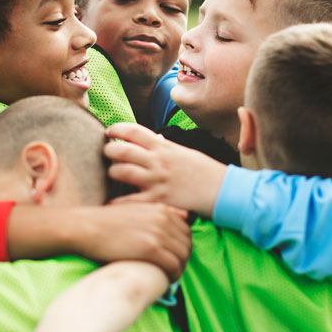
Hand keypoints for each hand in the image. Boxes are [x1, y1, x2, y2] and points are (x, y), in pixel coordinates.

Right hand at [81, 203, 190, 281]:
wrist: (86, 228)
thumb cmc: (106, 222)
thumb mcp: (135, 209)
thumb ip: (160, 212)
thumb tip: (184, 215)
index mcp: (160, 209)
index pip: (186, 231)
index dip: (183, 247)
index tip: (175, 257)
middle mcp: (163, 219)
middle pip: (187, 244)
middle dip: (184, 259)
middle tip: (173, 271)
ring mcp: (158, 233)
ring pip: (182, 256)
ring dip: (180, 269)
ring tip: (170, 277)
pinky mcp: (150, 249)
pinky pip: (173, 266)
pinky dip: (173, 276)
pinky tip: (166, 281)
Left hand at [104, 123, 227, 217]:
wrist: (224, 190)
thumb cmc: (205, 171)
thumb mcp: (185, 152)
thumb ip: (166, 147)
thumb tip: (154, 139)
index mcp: (164, 147)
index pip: (134, 131)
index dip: (117, 128)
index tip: (110, 131)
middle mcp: (158, 161)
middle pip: (122, 150)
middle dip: (109, 150)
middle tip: (107, 153)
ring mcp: (157, 181)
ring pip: (121, 172)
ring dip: (112, 172)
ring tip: (112, 174)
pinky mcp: (159, 200)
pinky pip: (131, 201)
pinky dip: (117, 202)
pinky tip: (111, 203)